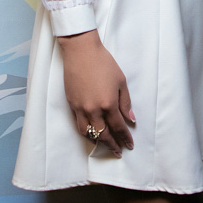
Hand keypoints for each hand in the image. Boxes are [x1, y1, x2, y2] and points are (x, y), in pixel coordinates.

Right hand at [58, 30, 135, 155]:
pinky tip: (91, 133)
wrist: (81, 51)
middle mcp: (93, 109)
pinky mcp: (71, 104)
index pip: (118, 127)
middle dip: (112, 145)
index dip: (125, 138)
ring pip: (88, 133)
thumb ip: (125, 103)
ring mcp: (80, 108)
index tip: (129, 145)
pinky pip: (78, 124)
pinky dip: (86, 132)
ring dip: (98, 141)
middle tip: (118, 151)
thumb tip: (130, 119)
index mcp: (108, 103)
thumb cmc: (103, 63)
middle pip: (103, 134)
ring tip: (105, 145)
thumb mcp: (121, 81)